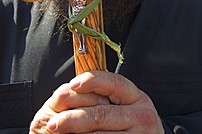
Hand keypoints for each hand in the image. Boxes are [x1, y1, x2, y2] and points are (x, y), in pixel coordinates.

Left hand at [30, 71, 163, 133]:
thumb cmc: (136, 124)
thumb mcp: (129, 105)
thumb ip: (110, 95)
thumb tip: (77, 87)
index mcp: (139, 98)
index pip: (116, 83)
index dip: (93, 81)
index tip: (73, 84)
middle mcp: (142, 116)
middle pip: (102, 113)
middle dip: (73, 117)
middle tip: (53, 123)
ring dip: (75, 133)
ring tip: (57, 132)